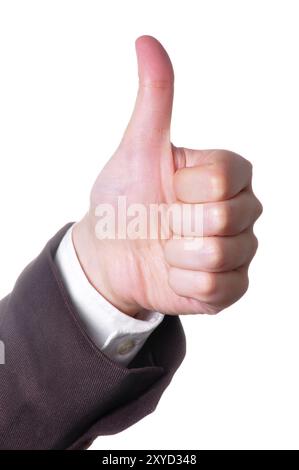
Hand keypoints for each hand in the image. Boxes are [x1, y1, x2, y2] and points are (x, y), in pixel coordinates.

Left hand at [73, 36, 261, 316]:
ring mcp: (240, 250)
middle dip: (177, 222)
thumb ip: (154, 100)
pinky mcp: (232, 286)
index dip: (183, 186)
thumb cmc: (127, 198)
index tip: (168, 188)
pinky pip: (216, 288)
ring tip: (167, 247)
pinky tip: (174, 271)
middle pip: (222, 218)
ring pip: (218, 255)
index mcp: (227, 174)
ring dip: (176, 254)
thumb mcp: (137, 149)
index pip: (222, 177)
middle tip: (164, 220)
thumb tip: (147, 43)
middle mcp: (242, 210)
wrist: (112, 251)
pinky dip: (183, 281)